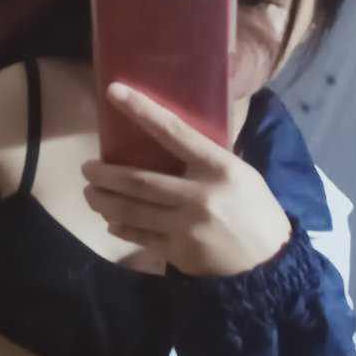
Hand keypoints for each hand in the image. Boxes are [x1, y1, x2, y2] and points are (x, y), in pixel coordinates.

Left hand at [82, 82, 291, 276]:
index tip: (114, 92)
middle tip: (87, 169)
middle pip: (139, 180)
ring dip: (104, 201)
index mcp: (218, 168)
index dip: (142, 110)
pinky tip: (111, 220)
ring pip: (132, 210)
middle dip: (105, 175)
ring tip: (90, 194)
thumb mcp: (240, 174)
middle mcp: (200, 195)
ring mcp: (187, 226)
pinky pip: (139, 236)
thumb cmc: (254, 210)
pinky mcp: (179, 252)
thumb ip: (205, 159)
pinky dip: (121, 227)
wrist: (268, 263)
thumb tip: (170, 139)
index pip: (174, 131)